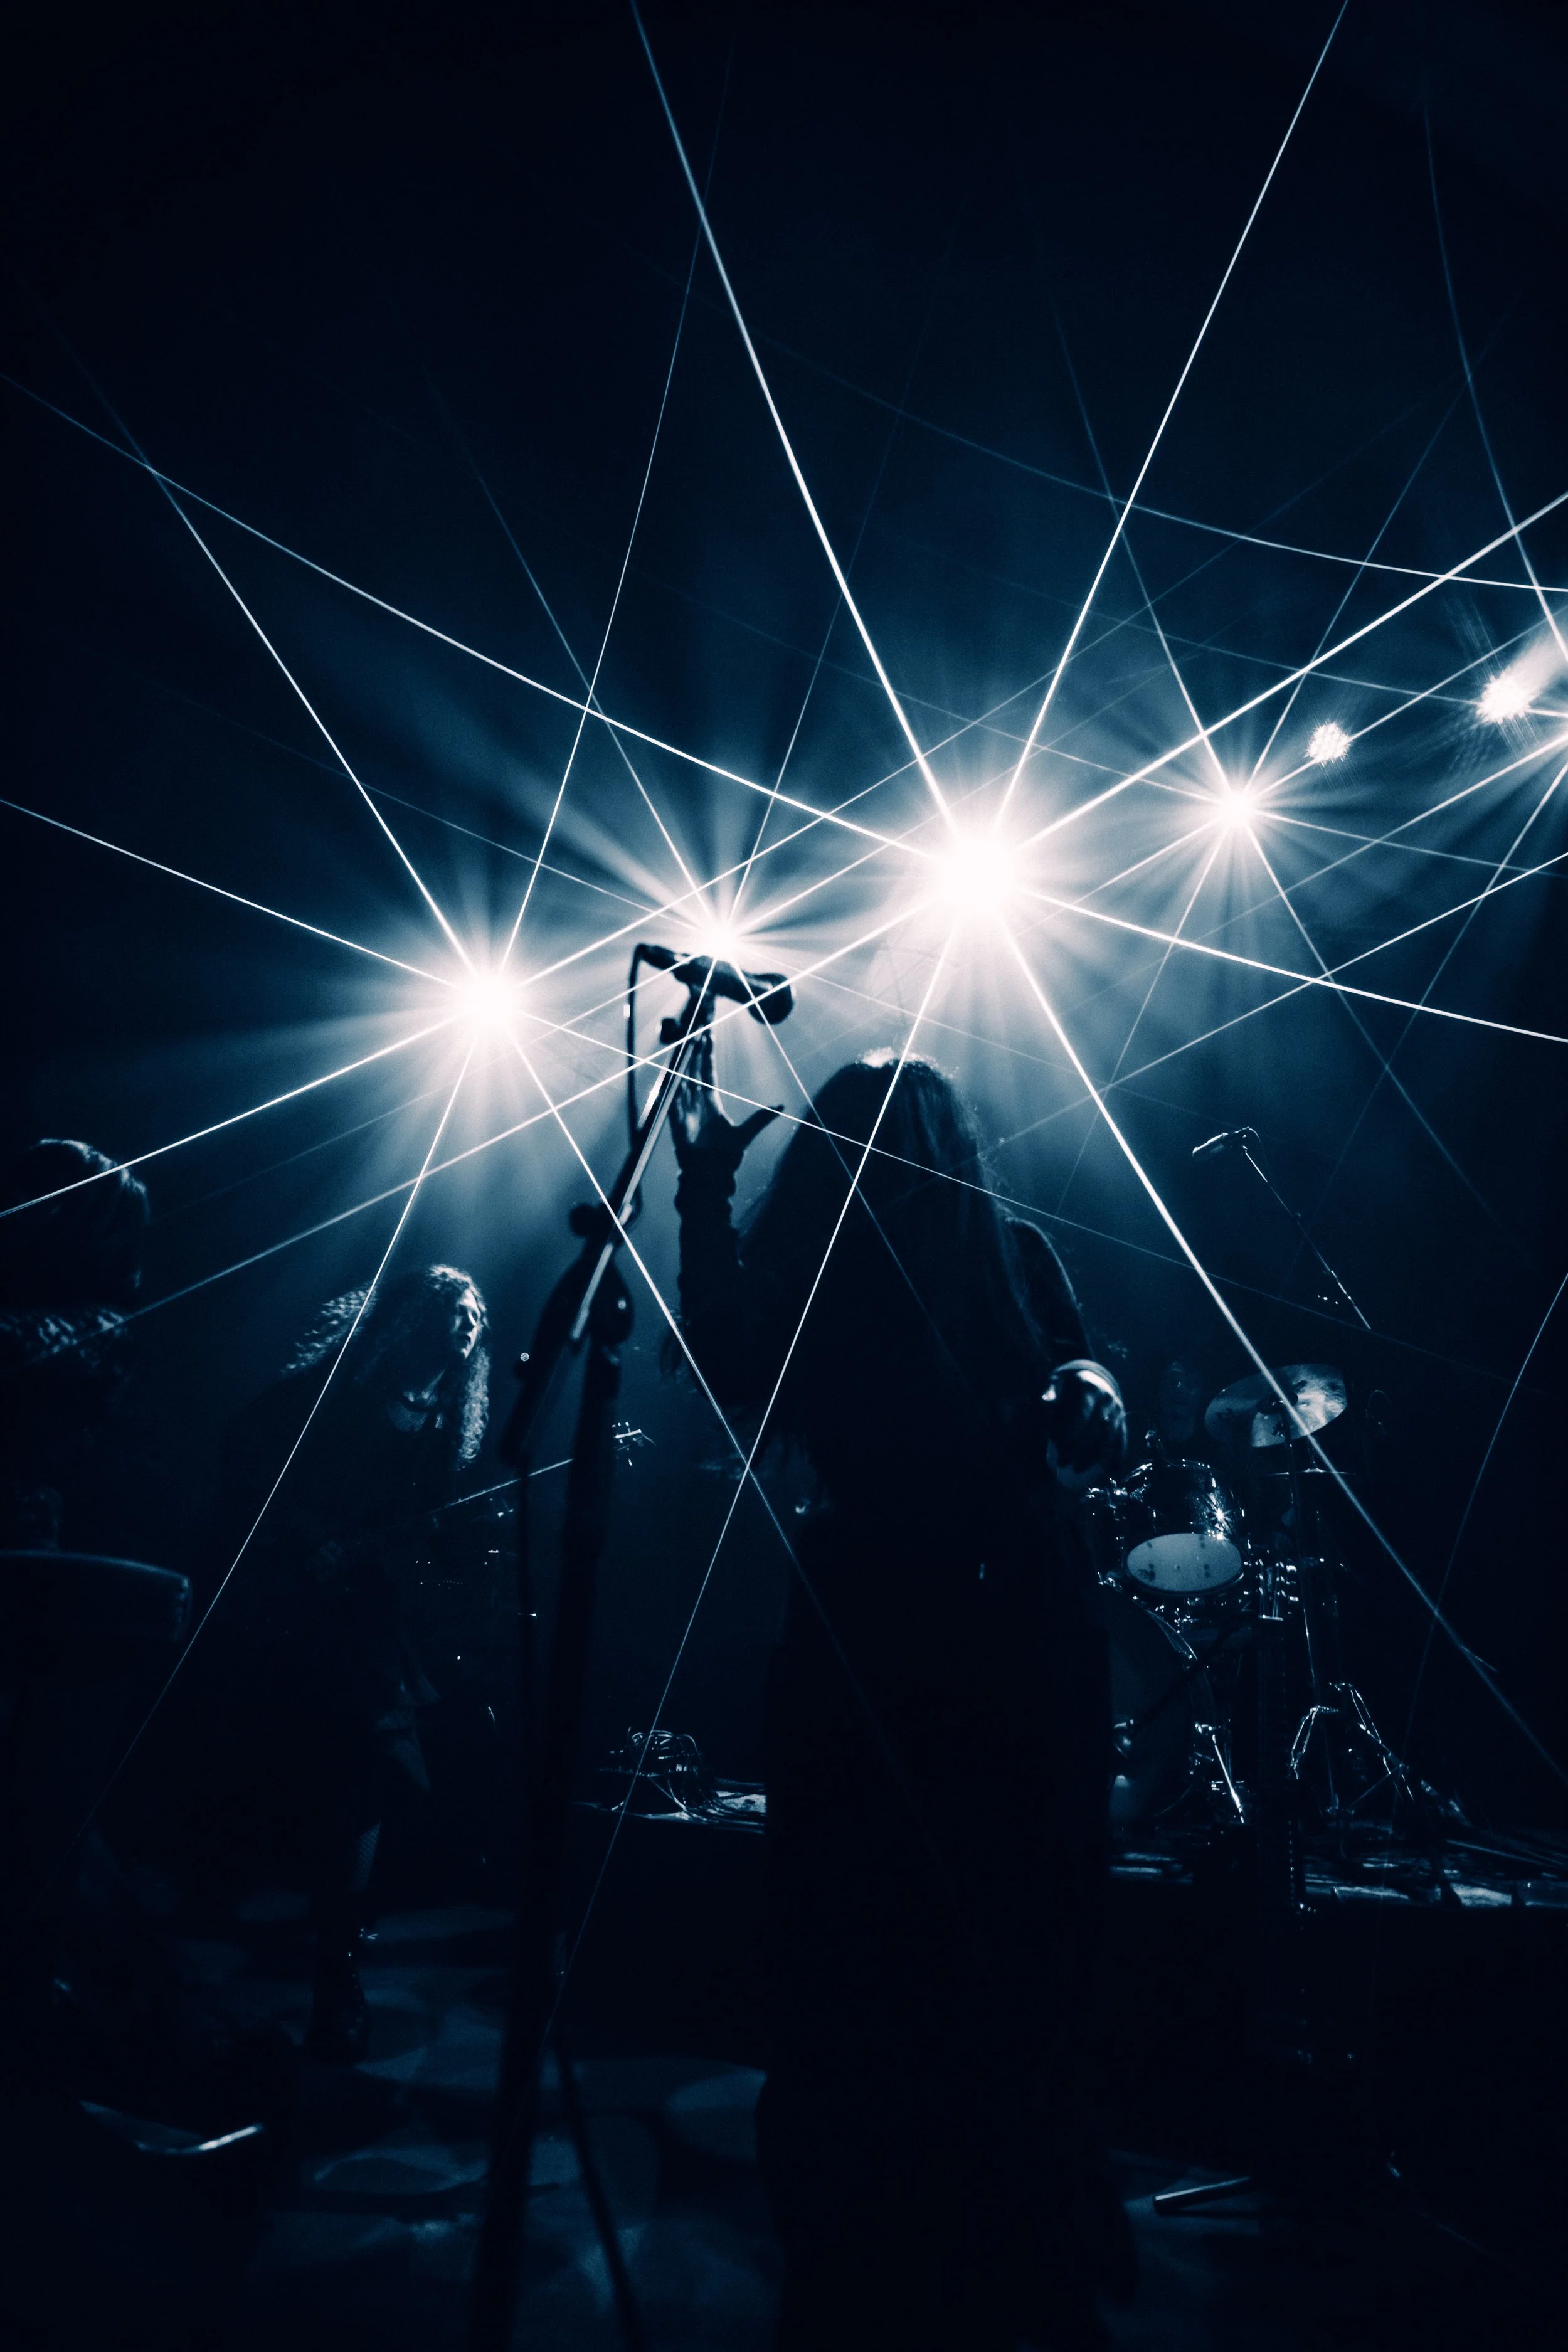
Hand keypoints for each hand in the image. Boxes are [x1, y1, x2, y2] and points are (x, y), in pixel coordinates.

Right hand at [672, 1029, 780, 1174]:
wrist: (711, 1177)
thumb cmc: (725, 1158)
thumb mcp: (746, 1134)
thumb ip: (762, 1118)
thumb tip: (781, 1106)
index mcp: (711, 1103)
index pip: (707, 1072)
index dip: (707, 1054)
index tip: (708, 1035)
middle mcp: (696, 1103)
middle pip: (694, 1069)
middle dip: (695, 1048)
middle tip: (696, 1026)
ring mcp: (685, 1111)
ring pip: (683, 1079)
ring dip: (683, 1061)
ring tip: (684, 1041)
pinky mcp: (677, 1124)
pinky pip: (673, 1102)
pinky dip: (672, 1088)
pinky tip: (671, 1073)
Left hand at [1042, 1359, 1126, 1492]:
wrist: (1094, 1380)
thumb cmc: (1069, 1385)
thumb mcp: (1056, 1382)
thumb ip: (1050, 1393)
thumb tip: (1045, 1402)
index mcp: (1089, 1388)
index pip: (1081, 1414)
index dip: (1069, 1431)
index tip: (1056, 1443)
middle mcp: (1107, 1399)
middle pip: (1094, 1430)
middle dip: (1077, 1449)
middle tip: (1062, 1461)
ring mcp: (1117, 1412)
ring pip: (1108, 1439)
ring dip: (1093, 1457)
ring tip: (1077, 1469)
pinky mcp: (1122, 1423)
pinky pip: (1122, 1441)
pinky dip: (1117, 1457)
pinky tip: (1109, 1470)